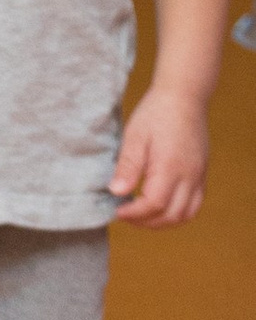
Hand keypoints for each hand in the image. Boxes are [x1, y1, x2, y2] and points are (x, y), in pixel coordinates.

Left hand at [110, 83, 208, 226]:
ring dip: (163, 221)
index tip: (117, 210)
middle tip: (125, 215)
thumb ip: (127, 166)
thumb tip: (117, 191)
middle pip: (172, 215)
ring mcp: (198, 175)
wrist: (184, 97)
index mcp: (171, 166)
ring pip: (186, 214)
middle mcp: (189, 175)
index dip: (134, 214)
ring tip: (140, 215)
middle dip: (146, 222)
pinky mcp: (201, 173)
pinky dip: (177, 213)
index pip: (154, 204)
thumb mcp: (135, 136)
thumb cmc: (156, 113)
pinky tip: (158, 206)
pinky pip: (194, 203)